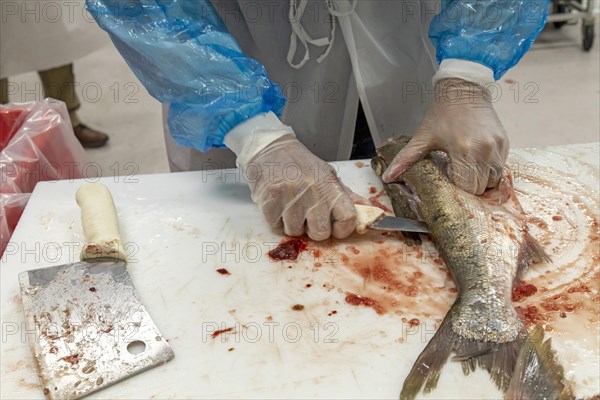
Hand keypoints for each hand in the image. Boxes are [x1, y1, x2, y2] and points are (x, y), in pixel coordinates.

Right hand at [246, 135, 358, 240]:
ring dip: (293, 224)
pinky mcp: (270, 202)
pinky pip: (277, 226)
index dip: (342, 229)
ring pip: (296, 232)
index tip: (335, 227)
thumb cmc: (301, 165)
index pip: (347, 218)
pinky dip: (277, 220)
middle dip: (314, 229)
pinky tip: (278, 203)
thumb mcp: (327, 175)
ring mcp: (290, 197)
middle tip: (308, 215)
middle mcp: (312, 192)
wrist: (270, 150)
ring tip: (291, 205)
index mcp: (329, 185)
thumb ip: (347, 196)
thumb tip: (370, 209)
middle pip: (321, 233)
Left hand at [382, 78, 508, 194]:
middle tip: (456, 170)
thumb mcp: (423, 137)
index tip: (448, 173)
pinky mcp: (505, 144)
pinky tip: (476, 159)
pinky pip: (501, 168)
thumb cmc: (442, 114)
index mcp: (463, 149)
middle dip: (468, 186)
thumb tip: (388, 177)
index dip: (457, 186)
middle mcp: (484, 150)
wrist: (464, 91)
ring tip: (466, 165)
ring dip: (480, 179)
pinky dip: (489, 170)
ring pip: (493, 180)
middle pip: (481, 187)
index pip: (467, 187)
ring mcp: (497, 147)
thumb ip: (406, 159)